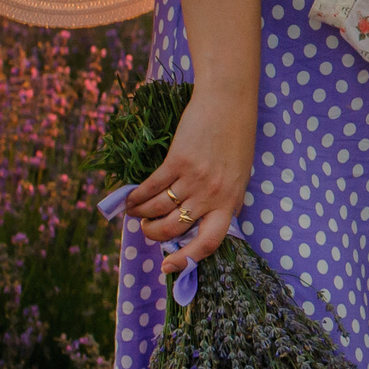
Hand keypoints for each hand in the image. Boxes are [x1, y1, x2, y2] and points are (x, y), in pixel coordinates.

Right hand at [125, 83, 254, 274]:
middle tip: (146, 229)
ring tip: (135, 213)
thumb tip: (196, 222)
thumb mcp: (238, 174)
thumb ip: (221, 199)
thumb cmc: (235, 137)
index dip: (186, 259)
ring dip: (140, 216)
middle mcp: (214, 195)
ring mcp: (196, 179)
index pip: (209, 242)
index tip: (166, 267)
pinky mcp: (178, 161)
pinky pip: (150, 189)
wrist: (229, 101)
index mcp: (231, 202)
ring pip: (158, 211)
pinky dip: (135, 197)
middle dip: (154, 234)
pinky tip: (130, 199)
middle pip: (174, 229)